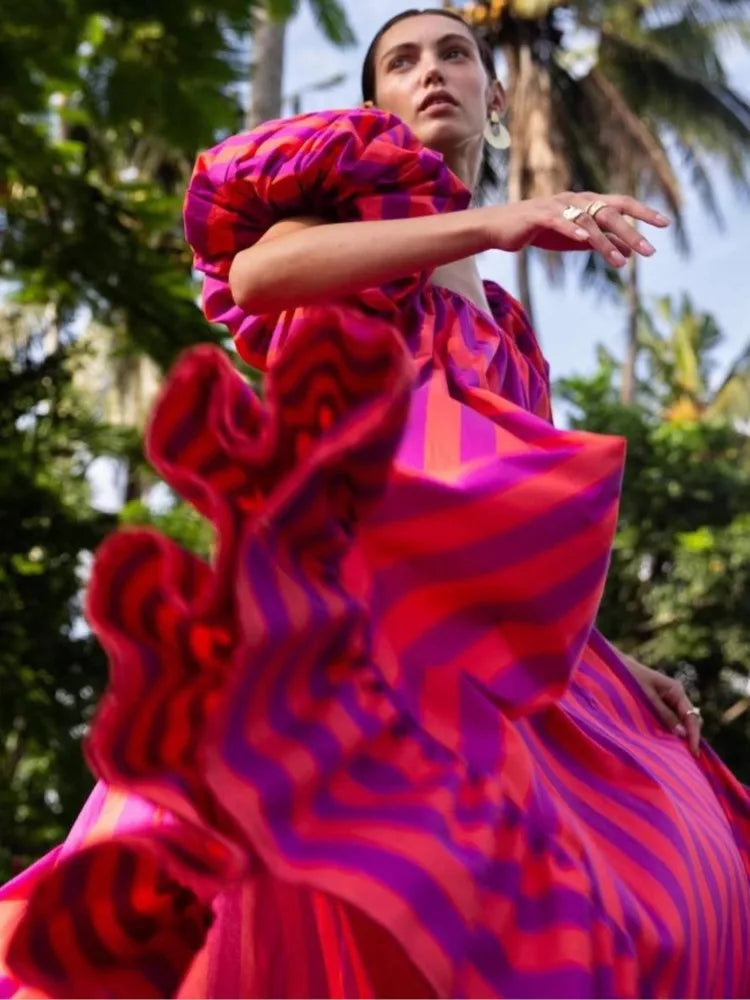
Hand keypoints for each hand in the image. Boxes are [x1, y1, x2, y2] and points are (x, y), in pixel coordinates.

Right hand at [481, 193, 669, 267]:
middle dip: (632, 232)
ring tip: (620, 262)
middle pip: (609, 212)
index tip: (665, 224)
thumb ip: (602, 242)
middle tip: (649, 251)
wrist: (501, 228)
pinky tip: (586, 240)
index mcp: (586, 203)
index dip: (643, 212)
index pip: (621, 204)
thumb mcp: (576, 239)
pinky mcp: (538, 216)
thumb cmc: (539, 232)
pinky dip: (573, 230)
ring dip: (606, 242)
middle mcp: (575, 200)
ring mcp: (557, 206)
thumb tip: (630, 250)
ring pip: (588, 222)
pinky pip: (560, 222)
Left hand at [621, 654, 702, 756]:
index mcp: (676, 690)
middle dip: (689, 737)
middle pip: (690, 720)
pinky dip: (670, 730)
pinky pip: (670, 719)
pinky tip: (665, 741)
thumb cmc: (629, 678)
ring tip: (675, 752)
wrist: (613, 665)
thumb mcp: (646, 697)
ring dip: (679, 735)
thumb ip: (663, 715)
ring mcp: (669, 699)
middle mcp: (676, 695)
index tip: (694, 753)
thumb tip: (683, 734)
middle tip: (685, 757)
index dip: (694, 736)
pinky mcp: (660, 703)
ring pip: (681, 721)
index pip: (692, 717)